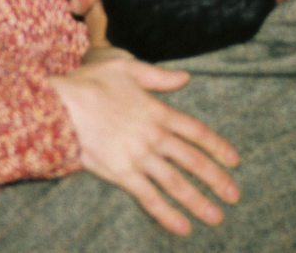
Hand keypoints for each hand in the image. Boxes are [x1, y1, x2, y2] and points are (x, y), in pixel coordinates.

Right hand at [48, 55, 240, 234]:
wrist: (61, 106)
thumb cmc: (91, 83)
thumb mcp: (128, 68)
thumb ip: (159, 76)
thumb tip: (186, 78)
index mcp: (159, 112)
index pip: (197, 132)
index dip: (218, 147)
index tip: (234, 161)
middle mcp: (154, 137)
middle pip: (193, 161)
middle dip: (216, 180)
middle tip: (235, 195)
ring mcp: (139, 157)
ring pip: (175, 183)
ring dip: (197, 201)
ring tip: (216, 217)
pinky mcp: (121, 174)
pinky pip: (148, 198)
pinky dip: (166, 214)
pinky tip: (181, 227)